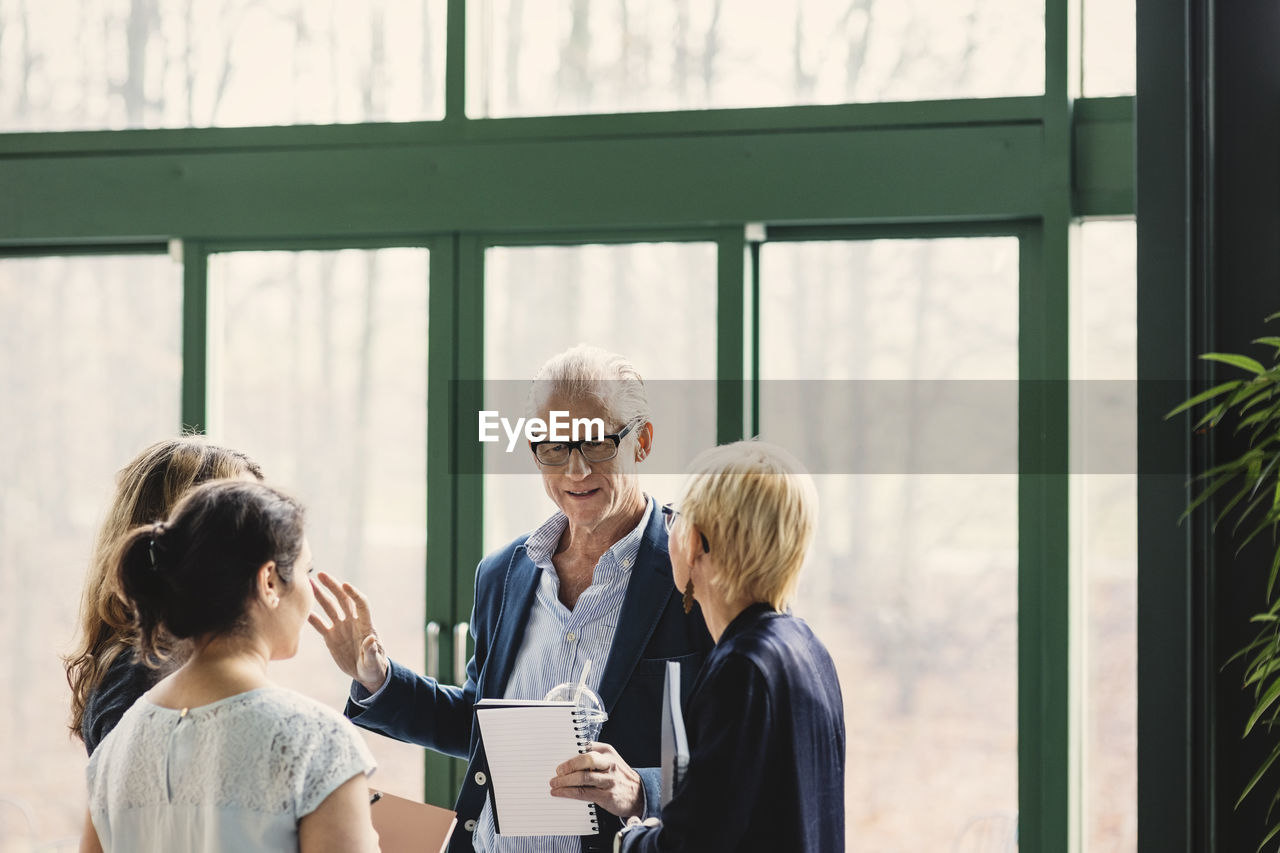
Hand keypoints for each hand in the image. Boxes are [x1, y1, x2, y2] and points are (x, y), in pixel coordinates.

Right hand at [308, 572, 387, 693]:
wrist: (366, 674)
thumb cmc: (374, 667)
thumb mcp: (374, 662)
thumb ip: (372, 651)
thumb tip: (371, 639)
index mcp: (365, 625)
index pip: (361, 604)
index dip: (354, 593)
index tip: (345, 585)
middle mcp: (352, 622)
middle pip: (343, 599)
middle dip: (333, 586)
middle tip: (321, 574)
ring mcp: (341, 628)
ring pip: (330, 608)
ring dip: (320, 596)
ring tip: (309, 584)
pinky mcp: (331, 637)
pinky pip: (320, 624)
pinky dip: (311, 618)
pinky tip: (301, 610)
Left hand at [549, 742, 643, 819]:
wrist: (638, 794)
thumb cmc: (619, 775)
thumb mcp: (610, 759)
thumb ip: (593, 754)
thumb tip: (568, 757)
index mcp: (607, 752)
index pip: (586, 748)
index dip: (570, 753)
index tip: (558, 758)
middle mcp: (609, 764)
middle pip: (586, 759)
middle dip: (569, 765)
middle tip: (557, 771)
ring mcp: (608, 780)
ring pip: (583, 778)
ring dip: (565, 781)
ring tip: (554, 784)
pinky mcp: (606, 796)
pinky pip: (584, 793)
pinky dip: (569, 793)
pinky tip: (560, 793)